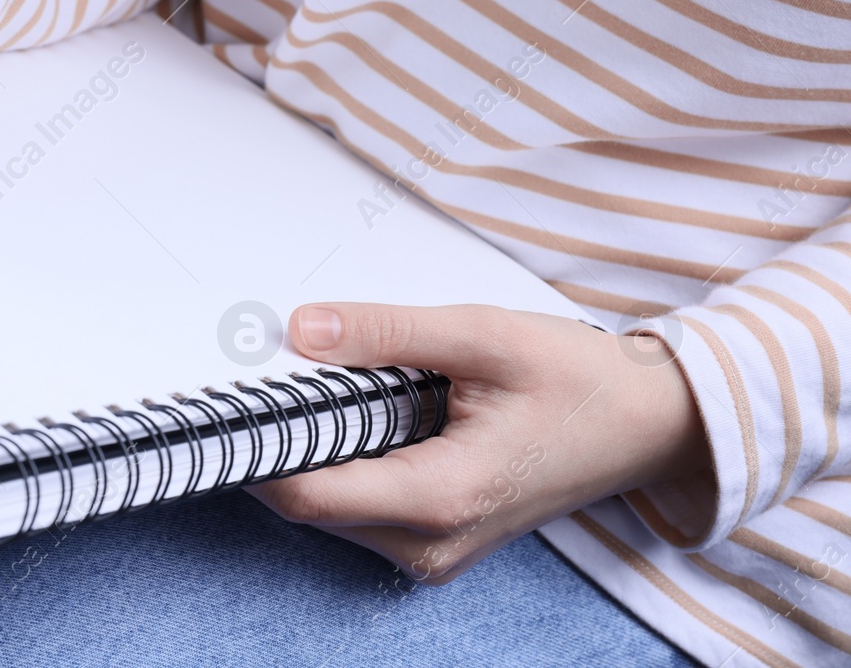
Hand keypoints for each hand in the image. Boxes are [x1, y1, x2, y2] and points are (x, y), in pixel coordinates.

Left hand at [247, 302, 712, 582]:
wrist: (653, 426)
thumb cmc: (582, 383)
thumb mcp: (484, 335)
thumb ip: (386, 334)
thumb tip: (300, 329)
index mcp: (442, 498)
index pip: (305, 491)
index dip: (257, 443)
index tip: (229, 391)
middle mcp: (430, 544)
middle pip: (306, 502)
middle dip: (282, 436)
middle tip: (270, 366)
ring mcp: (433, 551)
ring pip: (328, 507)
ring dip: (313, 447)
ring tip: (327, 380)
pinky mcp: (436, 540)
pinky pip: (358, 507)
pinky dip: (344, 459)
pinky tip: (360, 410)